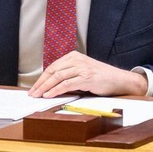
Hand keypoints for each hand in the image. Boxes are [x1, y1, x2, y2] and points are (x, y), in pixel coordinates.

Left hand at [28, 52, 147, 97]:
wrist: (119, 80)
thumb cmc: (101, 78)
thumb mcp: (83, 72)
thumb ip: (69, 75)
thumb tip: (51, 86)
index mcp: (74, 56)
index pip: (53, 67)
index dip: (41, 78)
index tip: (34, 87)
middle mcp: (77, 60)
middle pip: (53, 71)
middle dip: (40, 83)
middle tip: (32, 93)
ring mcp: (82, 68)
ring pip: (58, 77)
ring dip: (45, 87)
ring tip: (38, 95)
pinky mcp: (86, 77)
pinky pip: (66, 84)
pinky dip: (56, 90)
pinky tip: (49, 95)